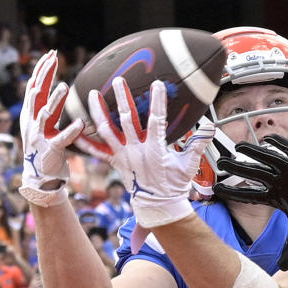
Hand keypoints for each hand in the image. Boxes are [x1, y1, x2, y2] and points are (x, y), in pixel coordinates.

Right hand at [18, 49, 83, 206]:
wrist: (40, 175)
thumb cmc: (48, 147)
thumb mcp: (47, 124)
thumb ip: (51, 107)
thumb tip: (57, 87)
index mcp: (33, 113)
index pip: (36, 86)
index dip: (43, 70)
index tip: (52, 54)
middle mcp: (33, 121)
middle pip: (36, 93)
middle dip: (45, 75)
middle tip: (54, 59)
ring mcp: (40, 135)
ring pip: (46, 114)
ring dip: (55, 100)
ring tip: (64, 87)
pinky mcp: (50, 149)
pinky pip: (61, 139)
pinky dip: (70, 131)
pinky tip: (80, 123)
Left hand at [75, 77, 213, 249]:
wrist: (157, 206)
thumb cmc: (174, 186)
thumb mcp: (189, 166)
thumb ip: (198, 145)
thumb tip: (210, 127)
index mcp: (155, 149)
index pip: (157, 120)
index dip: (158, 102)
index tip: (158, 84)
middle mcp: (136, 150)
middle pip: (127, 119)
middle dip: (123, 98)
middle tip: (119, 80)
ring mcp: (123, 156)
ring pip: (106, 130)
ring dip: (98, 111)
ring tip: (93, 94)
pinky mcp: (115, 163)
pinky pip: (97, 151)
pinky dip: (85, 140)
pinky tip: (76, 127)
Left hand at [214, 135, 287, 269]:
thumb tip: (284, 269)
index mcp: (276, 196)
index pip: (250, 195)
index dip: (233, 193)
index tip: (216, 190)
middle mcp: (279, 180)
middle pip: (254, 173)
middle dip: (237, 168)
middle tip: (220, 162)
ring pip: (268, 158)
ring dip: (254, 152)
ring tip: (239, 146)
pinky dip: (280, 144)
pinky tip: (268, 139)